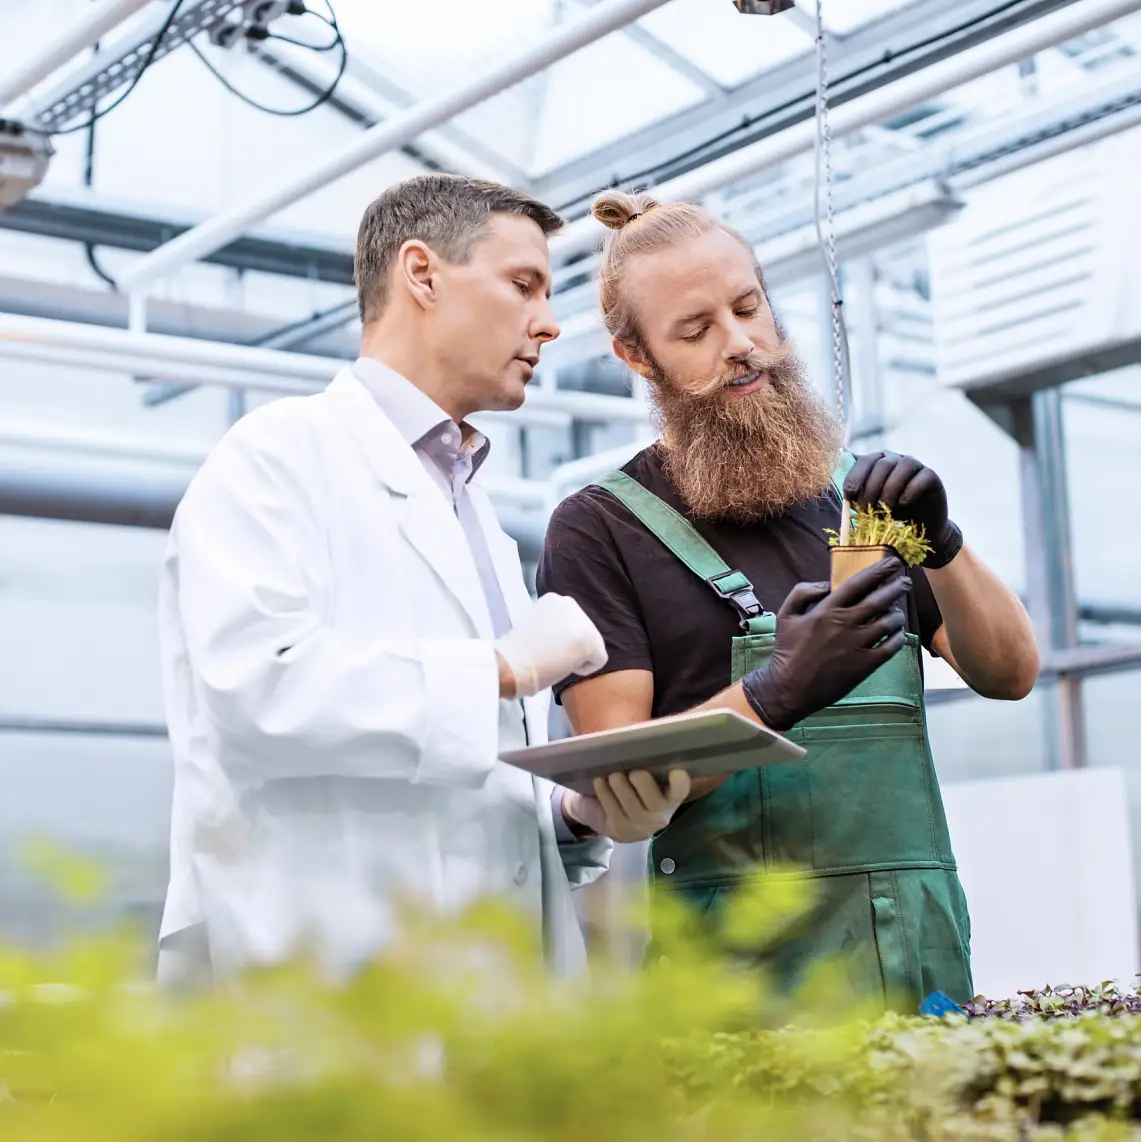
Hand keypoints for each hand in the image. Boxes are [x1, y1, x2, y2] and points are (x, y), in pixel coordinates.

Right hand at [494, 593, 607, 698]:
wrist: (511, 664)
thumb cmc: (518, 653)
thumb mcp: (536, 626)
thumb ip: (554, 625)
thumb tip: (567, 637)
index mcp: (555, 599)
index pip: (572, 624)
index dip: (560, 641)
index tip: (543, 646)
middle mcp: (570, 603)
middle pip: (584, 632)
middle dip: (571, 647)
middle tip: (550, 655)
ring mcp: (582, 620)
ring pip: (593, 646)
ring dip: (577, 657)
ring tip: (554, 659)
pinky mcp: (589, 639)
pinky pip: (598, 660)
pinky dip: (584, 669)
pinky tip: (564, 665)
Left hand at [562, 769, 690, 842]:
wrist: (605, 813)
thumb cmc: (628, 785)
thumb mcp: (641, 773)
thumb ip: (647, 761)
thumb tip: (641, 736)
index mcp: (670, 796)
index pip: (680, 790)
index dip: (679, 782)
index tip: (675, 771)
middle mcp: (660, 814)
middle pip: (654, 800)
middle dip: (642, 782)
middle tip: (633, 771)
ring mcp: (640, 825)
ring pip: (631, 805)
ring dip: (620, 785)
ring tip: (613, 775)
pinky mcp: (621, 830)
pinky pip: (613, 810)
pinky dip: (605, 793)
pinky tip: (599, 782)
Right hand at [742, 557, 909, 730]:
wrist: (789, 688)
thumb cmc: (787, 651)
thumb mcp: (785, 615)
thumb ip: (802, 592)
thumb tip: (826, 584)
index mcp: (826, 610)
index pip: (858, 584)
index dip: (878, 571)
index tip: (892, 563)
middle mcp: (844, 624)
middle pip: (879, 600)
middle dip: (896, 588)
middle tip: (905, 582)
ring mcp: (857, 645)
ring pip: (888, 623)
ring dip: (897, 614)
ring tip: (898, 611)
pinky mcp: (865, 665)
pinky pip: (891, 647)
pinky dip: (898, 637)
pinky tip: (898, 634)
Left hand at [843, 451, 962, 567]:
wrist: (918, 530)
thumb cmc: (889, 515)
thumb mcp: (869, 505)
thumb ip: (856, 495)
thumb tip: (844, 491)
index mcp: (877, 462)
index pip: (864, 461)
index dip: (855, 477)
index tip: (849, 496)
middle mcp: (896, 459)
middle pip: (882, 463)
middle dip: (871, 487)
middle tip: (866, 508)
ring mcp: (916, 466)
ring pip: (903, 465)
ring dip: (890, 488)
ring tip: (885, 508)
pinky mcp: (932, 477)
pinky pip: (923, 476)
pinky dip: (911, 490)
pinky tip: (903, 504)